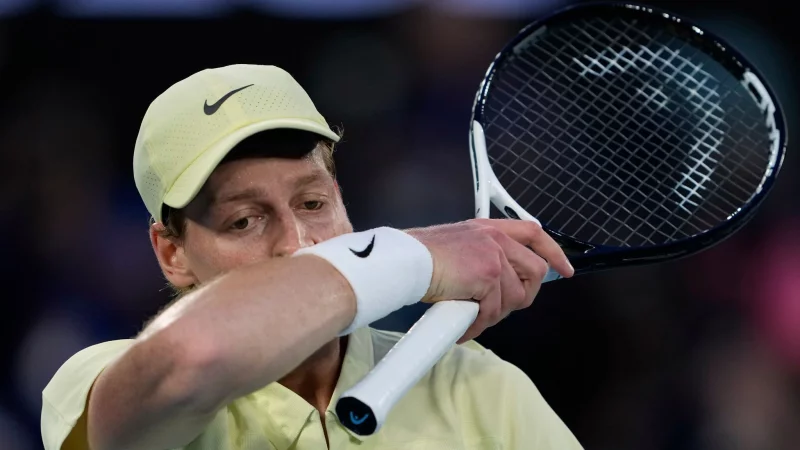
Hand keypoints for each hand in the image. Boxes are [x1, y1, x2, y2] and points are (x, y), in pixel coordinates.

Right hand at [406, 219, 573, 342]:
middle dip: (521, 296)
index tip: (564, 270)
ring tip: (472, 315)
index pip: (533, 233)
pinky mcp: (488, 277)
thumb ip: (482, 256)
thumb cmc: (421, 257)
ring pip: (514, 297)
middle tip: (499, 307)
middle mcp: (496, 238)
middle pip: (534, 271)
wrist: (406, 260)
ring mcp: (494, 256)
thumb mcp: (458, 245)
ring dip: (494, 313)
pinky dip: (479, 324)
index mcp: (490, 228)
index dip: (553, 252)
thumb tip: (498, 284)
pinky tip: (464, 325)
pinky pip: (494, 310)